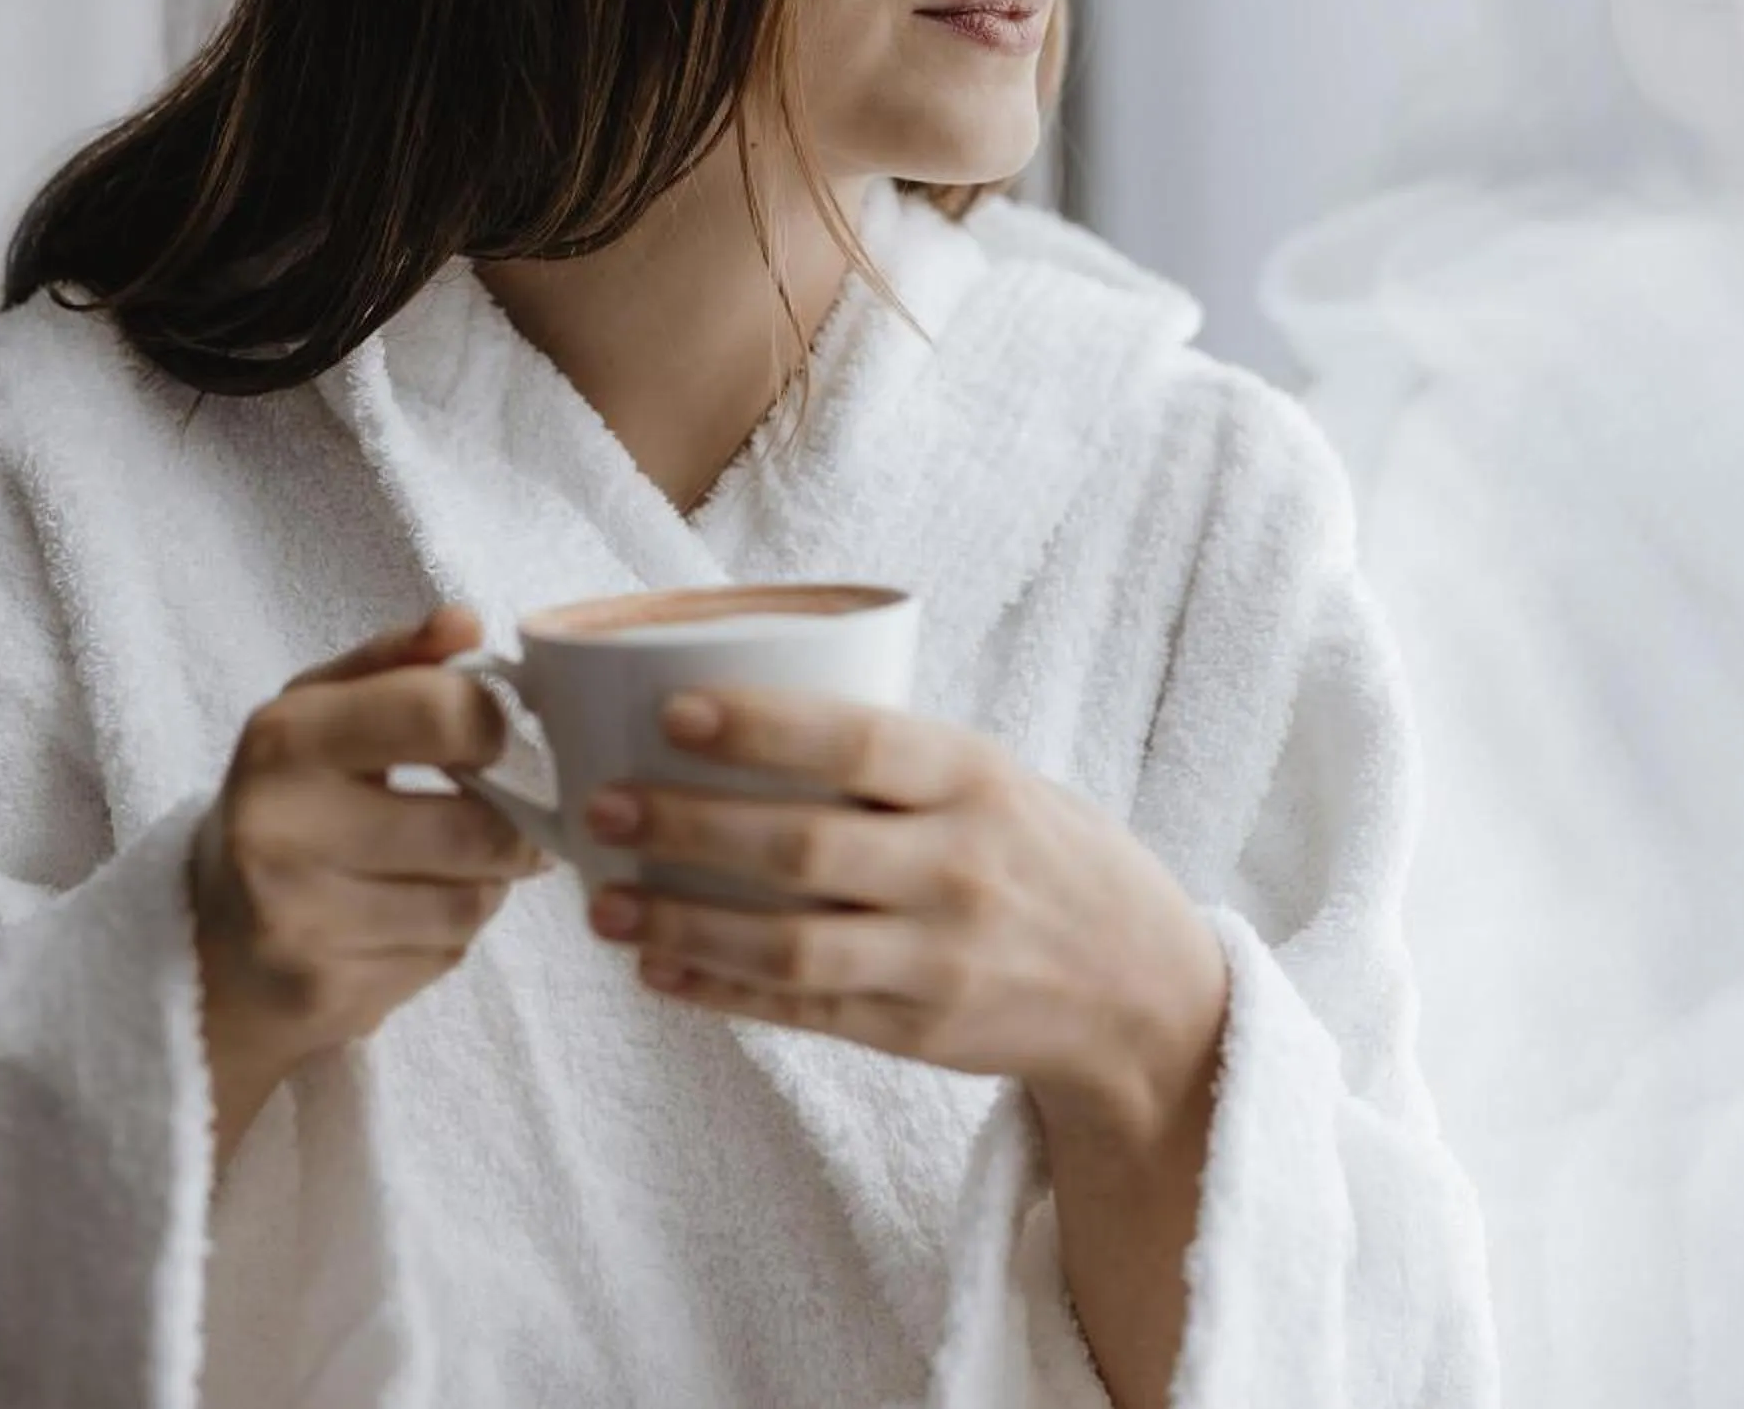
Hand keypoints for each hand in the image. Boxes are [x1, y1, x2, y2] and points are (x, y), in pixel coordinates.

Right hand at [189, 604, 545, 1164]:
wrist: (207, 941)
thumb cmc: (290, 801)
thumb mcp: (321, 711)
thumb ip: (398, 660)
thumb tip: (466, 620)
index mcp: (285, 740)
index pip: (443, 713)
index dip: (498, 728)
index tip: (498, 741)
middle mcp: (279, 831)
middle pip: (479, 828)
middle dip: (513, 825)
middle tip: (505, 817)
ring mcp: (298, 921)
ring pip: (473, 900)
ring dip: (485, 883)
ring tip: (449, 866)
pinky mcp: (325, 992)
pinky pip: (446, 955)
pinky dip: (450, 935)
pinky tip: (408, 917)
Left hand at [578, 689, 1230, 1139]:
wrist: (1143, 989)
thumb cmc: (1041, 855)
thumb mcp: (994, 780)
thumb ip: (891, 759)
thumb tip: (729, 715)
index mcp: (976, 780)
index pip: (857, 743)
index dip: (759, 727)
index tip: (671, 710)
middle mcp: (960, 867)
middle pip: (802, 847)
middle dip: (687, 826)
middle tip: (600, 807)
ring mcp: (939, 959)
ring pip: (788, 946)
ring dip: (682, 925)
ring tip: (604, 906)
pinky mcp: (918, 1033)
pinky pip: (801, 1012)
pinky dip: (720, 992)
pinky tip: (658, 972)